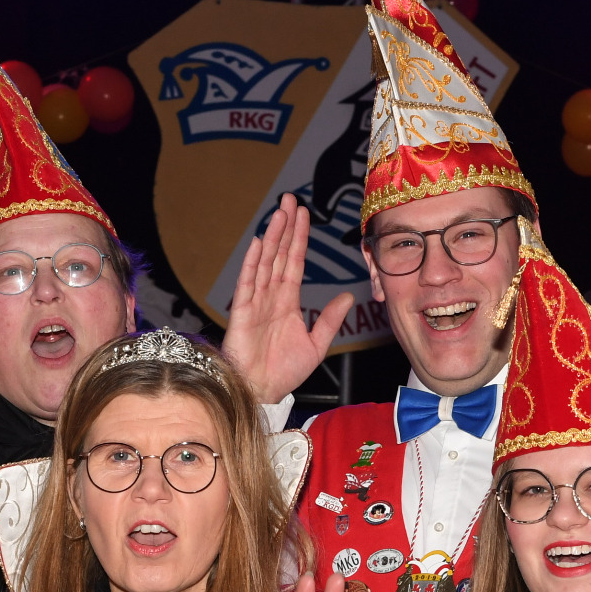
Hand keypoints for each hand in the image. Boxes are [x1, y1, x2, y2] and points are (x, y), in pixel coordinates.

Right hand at [220, 193, 356, 403]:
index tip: (304, 215)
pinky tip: (258, 243)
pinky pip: (249, 283)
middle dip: (286, 227)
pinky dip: (253, 263)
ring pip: (266, 262)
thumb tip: (347, 297)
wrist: (263, 392)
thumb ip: (329, 319)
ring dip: (272, 237)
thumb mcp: (316, 344)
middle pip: (280, 255)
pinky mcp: (243, 313)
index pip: (295, 262)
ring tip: (279, 213)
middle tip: (291, 199)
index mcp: (288, 302)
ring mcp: (256, 302)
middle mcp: (271, 297)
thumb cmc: (284, 372)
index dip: (299, 238)